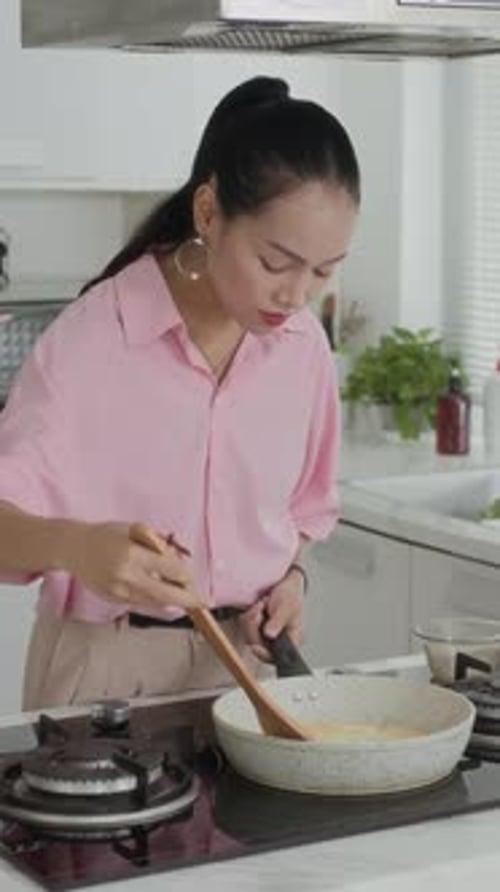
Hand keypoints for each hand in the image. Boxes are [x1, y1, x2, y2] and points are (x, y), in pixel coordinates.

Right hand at [63, 520, 203, 610]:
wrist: (75, 548)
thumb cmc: (107, 534)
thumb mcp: (135, 530)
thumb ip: (157, 547)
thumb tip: (179, 566)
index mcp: (133, 554)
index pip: (170, 570)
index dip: (186, 576)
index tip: (193, 578)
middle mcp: (126, 575)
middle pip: (166, 595)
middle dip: (187, 599)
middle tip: (202, 602)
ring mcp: (119, 591)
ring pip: (155, 602)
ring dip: (171, 599)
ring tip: (183, 595)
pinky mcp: (113, 599)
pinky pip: (141, 602)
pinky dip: (154, 599)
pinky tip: (159, 592)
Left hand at [239, 567, 304, 662]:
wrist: (283, 583)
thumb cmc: (290, 595)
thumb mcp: (286, 606)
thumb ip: (278, 621)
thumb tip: (270, 634)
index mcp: (291, 639)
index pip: (277, 657)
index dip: (264, 655)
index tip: (256, 647)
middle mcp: (277, 640)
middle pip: (258, 645)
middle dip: (256, 626)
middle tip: (261, 608)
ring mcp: (265, 634)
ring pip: (249, 635)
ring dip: (252, 617)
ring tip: (263, 604)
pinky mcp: (255, 628)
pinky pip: (245, 627)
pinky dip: (249, 614)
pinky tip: (259, 606)